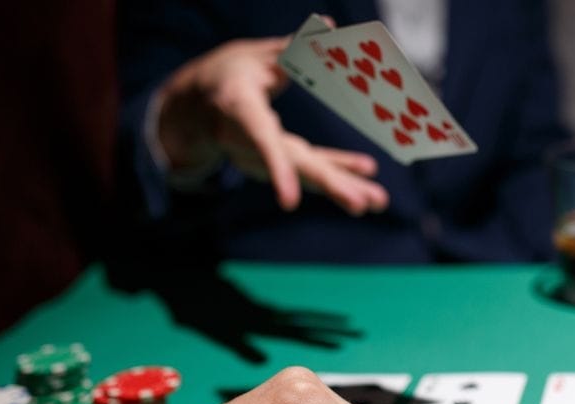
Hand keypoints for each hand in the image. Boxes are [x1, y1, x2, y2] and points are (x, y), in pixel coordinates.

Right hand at [156, 37, 388, 214]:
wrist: (197, 107)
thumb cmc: (226, 74)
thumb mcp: (253, 56)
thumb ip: (291, 47)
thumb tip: (329, 27)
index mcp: (238, 110)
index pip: (260, 140)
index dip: (276, 170)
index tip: (289, 203)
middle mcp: (250, 143)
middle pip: (293, 166)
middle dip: (330, 186)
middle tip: (363, 205)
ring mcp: (264, 158)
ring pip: (305, 174)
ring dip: (343, 188)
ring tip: (377, 202)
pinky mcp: (278, 161)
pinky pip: (310, 168)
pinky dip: (339, 170)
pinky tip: (366, 177)